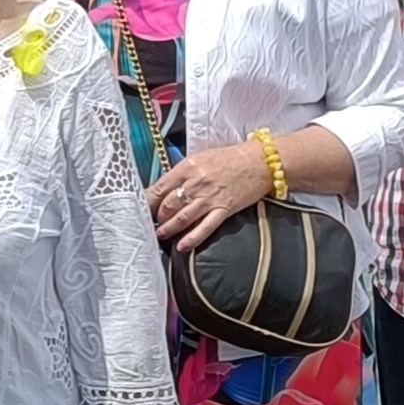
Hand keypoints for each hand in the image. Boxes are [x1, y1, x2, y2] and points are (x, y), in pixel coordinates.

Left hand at [144, 134, 272, 249]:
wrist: (261, 161)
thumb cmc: (231, 158)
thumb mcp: (201, 158)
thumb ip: (183, 173)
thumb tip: (166, 188)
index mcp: (188, 167)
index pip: (160, 187)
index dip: (148, 201)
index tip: (142, 208)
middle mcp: (196, 183)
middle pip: (168, 205)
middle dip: (158, 216)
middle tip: (154, 222)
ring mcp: (210, 198)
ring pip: (182, 217)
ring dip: (169, 229)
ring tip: (162, 234)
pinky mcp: (224, 209)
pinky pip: (204, 227)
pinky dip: (192, 239)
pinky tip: (182, 246)